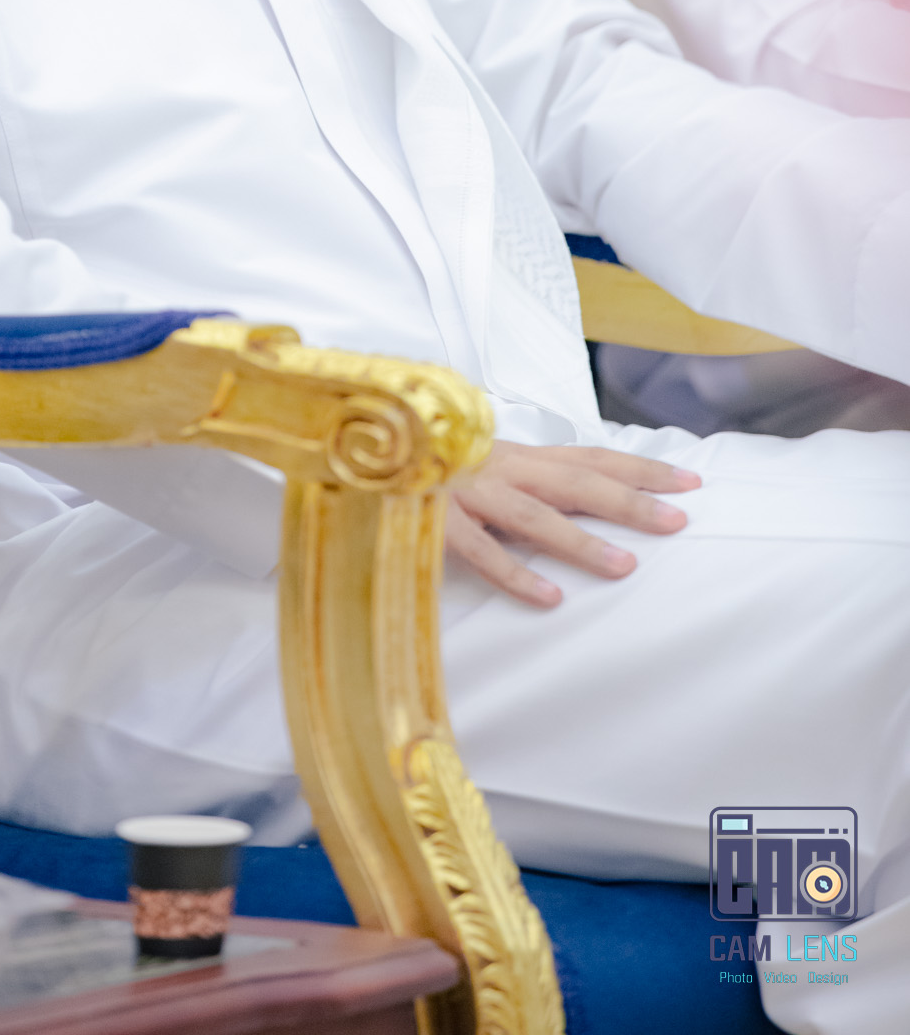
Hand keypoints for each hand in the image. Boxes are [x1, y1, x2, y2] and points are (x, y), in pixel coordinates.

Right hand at [444, 441, 700, 608]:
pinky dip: (515, 573)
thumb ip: (527, 480)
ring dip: (581, 540)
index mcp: (516, 454)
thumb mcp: (484, 467)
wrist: (361, 454)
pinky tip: (549, 599)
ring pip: (534, 515)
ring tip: (626, 565)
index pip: (589, 455)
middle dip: (629, 498)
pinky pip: (480, 551)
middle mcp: (499, 466)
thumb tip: (586, 499)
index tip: (690, 480)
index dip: (639, 466)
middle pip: (575, 480)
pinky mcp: (436, 522)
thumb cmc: (429, 470)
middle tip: (679, 520)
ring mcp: (468, 492)